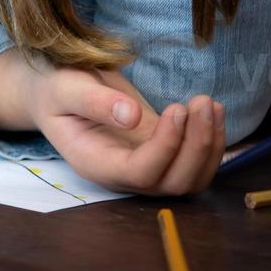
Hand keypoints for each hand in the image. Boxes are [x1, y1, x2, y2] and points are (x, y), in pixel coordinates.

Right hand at [22, 57, 225, 195]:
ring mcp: (145, 168)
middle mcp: (123, 176)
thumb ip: (94, 102)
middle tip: (201, 101)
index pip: (140, 172)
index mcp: (96, 164)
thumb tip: (132, 116)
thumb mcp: (66, 88)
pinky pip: (195, 164)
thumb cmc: (56, 90)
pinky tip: (213, 112)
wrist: (57, 94)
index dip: (165, 147)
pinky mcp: (161, 155)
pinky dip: (211, 143)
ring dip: (209, 147)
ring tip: (210, 105)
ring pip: (190, 180)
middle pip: (172, 183)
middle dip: (196, 146)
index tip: (176, 108)